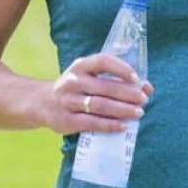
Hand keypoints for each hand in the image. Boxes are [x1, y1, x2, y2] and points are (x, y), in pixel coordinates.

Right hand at [38, 53, 152, 135]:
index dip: (121, 68)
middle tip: (143, 99)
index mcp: (80, 66)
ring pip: (100, 105)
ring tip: (139, 113)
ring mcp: (68, 101)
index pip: (102, 62)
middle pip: (105, 87)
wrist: (42, 103)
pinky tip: (123, 126)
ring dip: (122, 109)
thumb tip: (145, 87)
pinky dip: (109, 125)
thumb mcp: (86, 75)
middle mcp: (73, 81)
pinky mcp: (66, 120)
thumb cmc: (75, 88)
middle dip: (127, 93)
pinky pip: (92, 123)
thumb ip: (112, 78)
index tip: (136, 78)